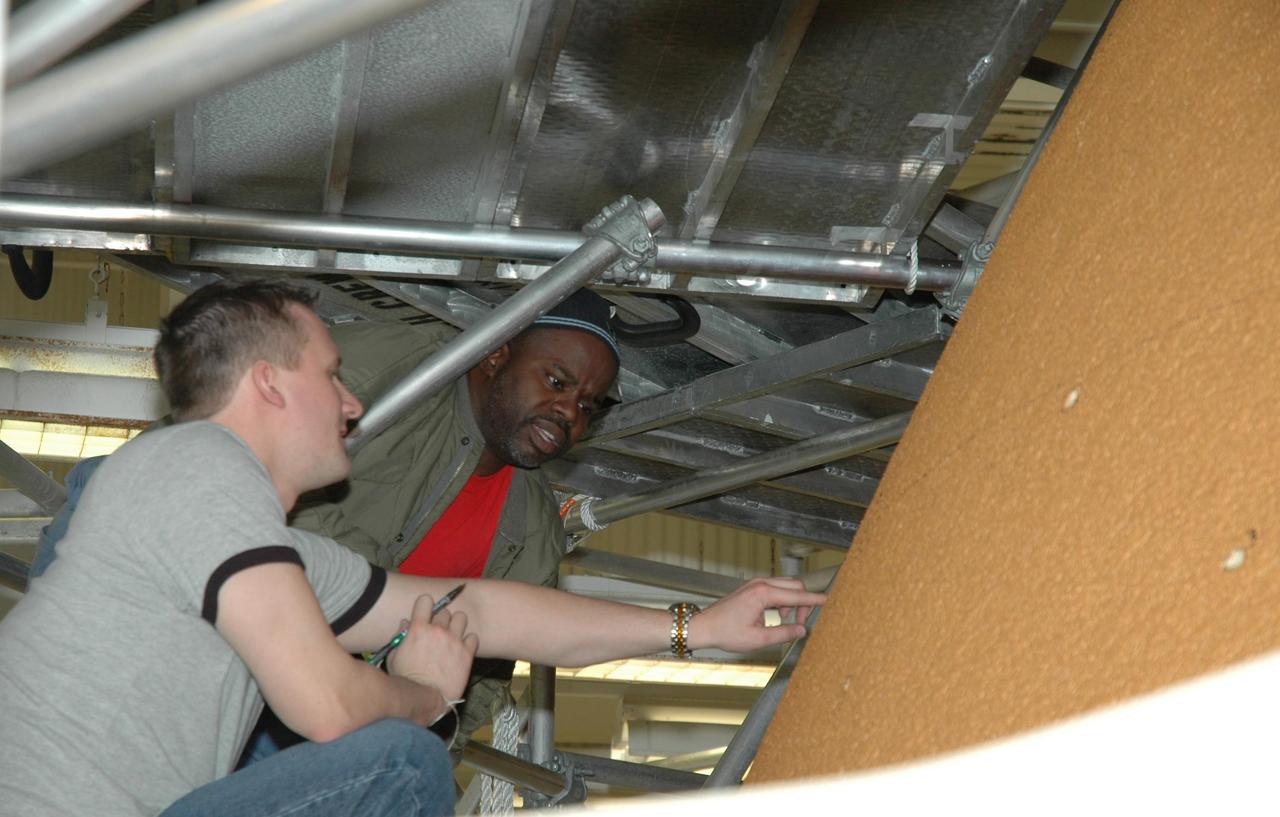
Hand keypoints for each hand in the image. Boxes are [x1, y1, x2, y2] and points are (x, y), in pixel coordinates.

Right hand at [386, 593, 478, 702]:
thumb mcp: (394, 657)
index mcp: (419, 629)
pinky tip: (461, 649)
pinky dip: (468, 641)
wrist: (425, 698)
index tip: (426, 614)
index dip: (425, 606)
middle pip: (445, 611)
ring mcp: (454, 641)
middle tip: (438, 632)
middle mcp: (438, 630)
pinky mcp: (467, 653)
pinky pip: (473, 637)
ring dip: (457, 625)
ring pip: (461, 618)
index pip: (425, 600)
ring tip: (452, 636)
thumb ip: (400, 636)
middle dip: (441, 619)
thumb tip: (405, 623)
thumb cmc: (406, 680)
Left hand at [689, 577, 826, 652]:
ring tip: (785, 622)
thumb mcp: (758, 639)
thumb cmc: (726, 632)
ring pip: (786, 586)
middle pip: (795, 585)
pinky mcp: (753, 587)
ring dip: (792, 602)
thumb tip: (802, 630)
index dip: (815, 599)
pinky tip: (776, 617)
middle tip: (799, 623)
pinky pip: (776, 588)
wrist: (704, 626)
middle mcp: (760, 583)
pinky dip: (782, 600)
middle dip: (803, 603)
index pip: (797, 594)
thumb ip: (783, 634)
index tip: (830, 600)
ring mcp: (756, 583)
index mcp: (763, 594)